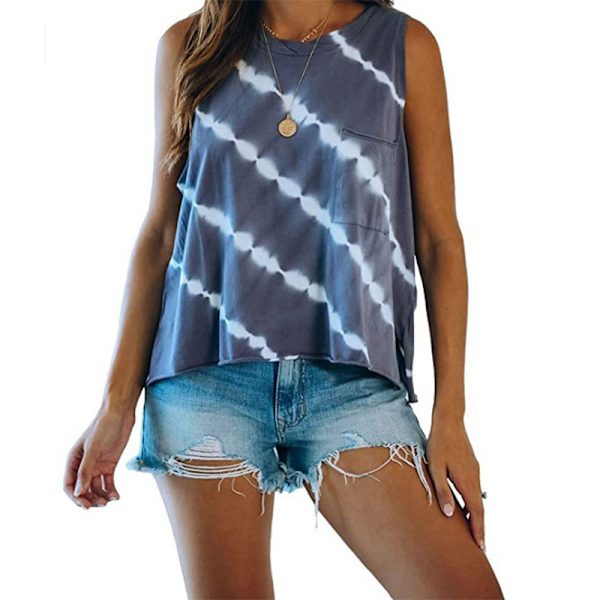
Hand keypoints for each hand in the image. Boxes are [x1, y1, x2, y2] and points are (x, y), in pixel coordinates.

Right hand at [63, 407, 135, 508]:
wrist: (120, 414)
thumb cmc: (103, 427)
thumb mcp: (93, 449)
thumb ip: (85, 471)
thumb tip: (78, 493)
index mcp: (73, 460)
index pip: (69, 485)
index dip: (75, 497)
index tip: (86, 506)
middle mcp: (83, 465)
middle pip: (82, 489)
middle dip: (89, 499)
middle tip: (100, 505)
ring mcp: (97, 465)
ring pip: (95, 488)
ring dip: (101, 497)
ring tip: (109, 501)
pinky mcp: (109, 464)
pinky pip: (108, 482)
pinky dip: (111, 491)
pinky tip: (117, 496)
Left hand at [426, 413, 485, 551]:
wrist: (449, 421)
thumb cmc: (439, 444)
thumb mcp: (435, 467)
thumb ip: (442, 490)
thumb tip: (449, 514)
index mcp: (466, 481)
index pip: (476, 512)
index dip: (478, 530)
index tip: (481, 547)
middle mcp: (474, 478)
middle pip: (480, 508)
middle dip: (480, 527)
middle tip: (480, 546)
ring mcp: (475, 471)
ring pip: (478, 498)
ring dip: (476, 515)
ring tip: (472, 530)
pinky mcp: (471, 466)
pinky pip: (475, 489)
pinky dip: (473, 502)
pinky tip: (467, 506)